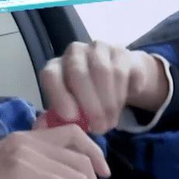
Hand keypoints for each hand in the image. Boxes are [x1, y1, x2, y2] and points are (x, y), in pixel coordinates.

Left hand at [35, 41, 169, 134]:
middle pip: (79, 73)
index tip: (72, 118)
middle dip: (90, 105)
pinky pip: (125, 70)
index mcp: (55, 66)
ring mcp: (98, 48)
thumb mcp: (69, 107)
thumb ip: (59, 117)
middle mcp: (74, 52)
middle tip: (99, 127)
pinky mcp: (121, 51)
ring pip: (104, 71)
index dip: (60, 96)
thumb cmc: (83, 98)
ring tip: (111, 122)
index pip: (51, 75)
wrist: (113, 77)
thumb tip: (50, 130)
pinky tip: (127, 101)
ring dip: (110, 102)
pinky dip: (127, 90)